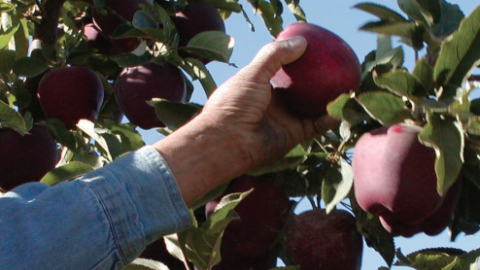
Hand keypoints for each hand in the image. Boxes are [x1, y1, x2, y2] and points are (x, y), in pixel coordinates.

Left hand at [154, 36, 336, 204]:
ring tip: (346, 85)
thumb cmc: (234, 103)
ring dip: (328, 98)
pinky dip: (329, 117)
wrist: (228, 141)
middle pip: (300, 89)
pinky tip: (342, 106)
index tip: (315, 50)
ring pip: (312, 107)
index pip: (282, 71)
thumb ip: (275, 55)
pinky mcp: (293, 135)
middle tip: (335, 67)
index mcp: (261, 85)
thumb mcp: (252, 73)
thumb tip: (301, 42)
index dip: (298, 62)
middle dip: (317, 80)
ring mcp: (284, 119)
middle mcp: (274, 102)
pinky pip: (316, 125)